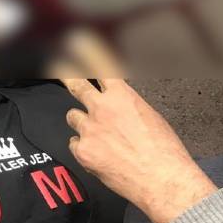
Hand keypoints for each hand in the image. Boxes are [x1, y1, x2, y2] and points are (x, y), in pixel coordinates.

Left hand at [57, 36, 216, 222]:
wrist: (161, 179)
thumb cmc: (164, 151)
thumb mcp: (149, 116)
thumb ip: (126, 106)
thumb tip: (116, 106)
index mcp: (122, 96)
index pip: (100, 65)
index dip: (86, 52)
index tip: (77, 42)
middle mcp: (101, 108)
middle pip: (76, 85)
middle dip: (66, 75)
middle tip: (58, 67)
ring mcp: (89, 129)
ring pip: (73, 118)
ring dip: (81, 123)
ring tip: (99, 135)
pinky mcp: (83, 151)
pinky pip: (75, 144)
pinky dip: (83, 148)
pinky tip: (99, 155)